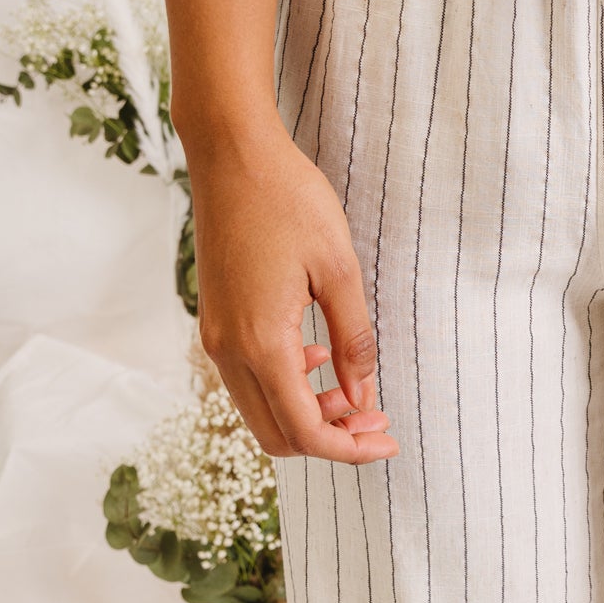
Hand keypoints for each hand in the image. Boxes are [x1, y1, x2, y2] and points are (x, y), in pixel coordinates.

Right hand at [190, 117, 396, 462]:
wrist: (231, 153)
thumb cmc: (289, 199)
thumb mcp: (340, 269)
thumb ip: (354, 341)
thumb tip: (363, 397)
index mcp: (260, 342)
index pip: (304, 430)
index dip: (349, 449)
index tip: (388, 440)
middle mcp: (228, 349)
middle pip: (278, 436)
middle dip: (330, 439)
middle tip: (376, 419)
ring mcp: (215, 337)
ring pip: (262, 412)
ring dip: (308, 414)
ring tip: (354, 390)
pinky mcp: (215, 321)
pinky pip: (250, 381)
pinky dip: (287, 388)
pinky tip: (319, 356)